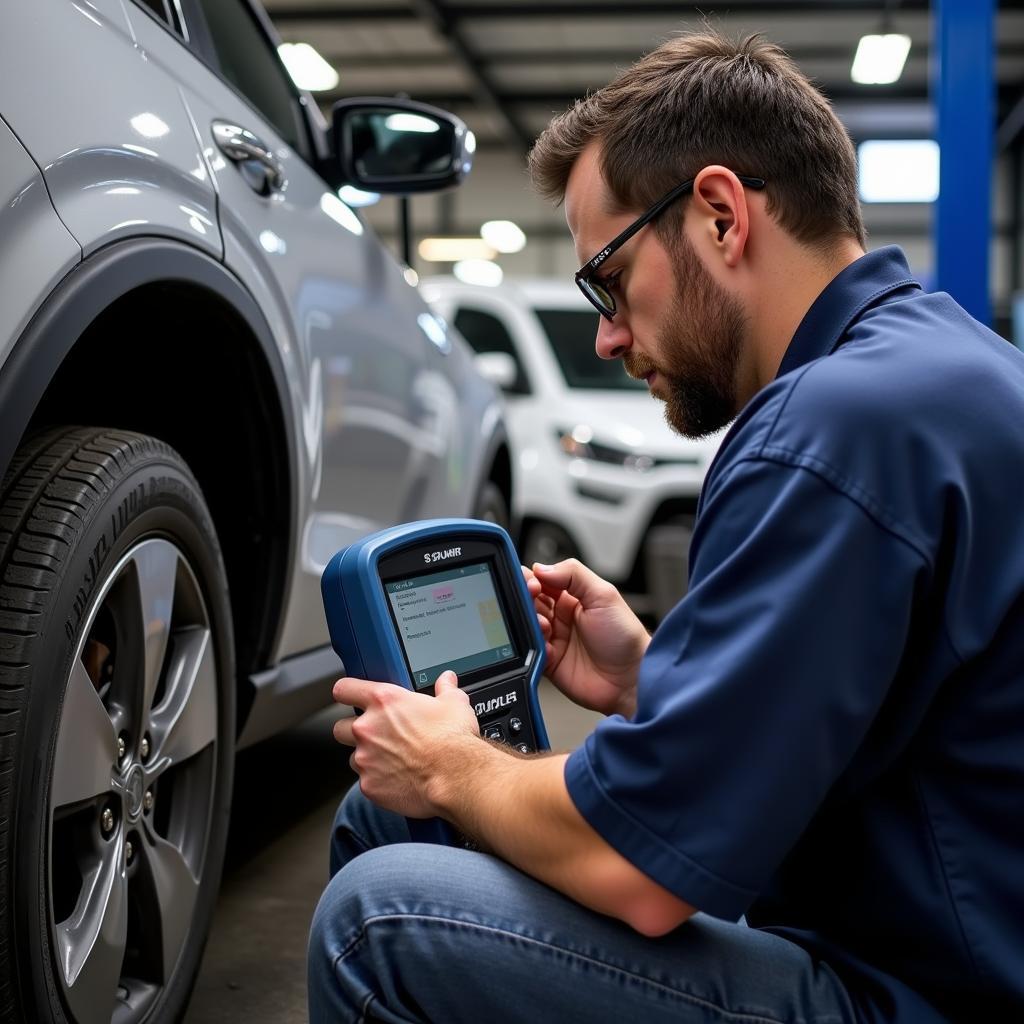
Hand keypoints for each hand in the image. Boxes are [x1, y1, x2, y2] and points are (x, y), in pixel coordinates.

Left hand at [332, 671, 479, 817]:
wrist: (455, 775)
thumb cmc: (452, 739)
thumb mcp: (453, 703)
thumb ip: (444, 688)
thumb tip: (446, 680)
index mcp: (384, 701)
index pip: (345, 689)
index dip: (347, 692)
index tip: (351, 697)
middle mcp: (367, 728)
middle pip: (341, 727)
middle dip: (355, 731)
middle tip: (378, 735)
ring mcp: (365, 758)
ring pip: (353, 758)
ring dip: (367, 758)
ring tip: (392, 761)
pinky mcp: (369, 785)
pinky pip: (366, 782)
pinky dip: (378, 782)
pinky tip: (398, 780)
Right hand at [523, 559, 648, 717]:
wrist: (630, 679)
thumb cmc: (625, 638)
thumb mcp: (604, 595)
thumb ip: (573, 574)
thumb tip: (541, 567)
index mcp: (573, 597)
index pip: (543, 580)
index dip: (533, 579)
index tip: (531, 582)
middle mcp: (561, 617)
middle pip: (530, 602)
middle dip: (526, 599)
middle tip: (531, 600)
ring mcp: (554, 639)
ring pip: (526, 625)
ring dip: (530, 623)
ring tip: (545, 626)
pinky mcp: (548, 662)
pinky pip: (529, 651)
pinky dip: (532, 647)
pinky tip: (547, 646)